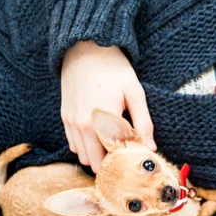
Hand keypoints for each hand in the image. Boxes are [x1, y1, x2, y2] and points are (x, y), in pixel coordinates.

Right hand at [61, 41, 155, 172]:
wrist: (85, 49)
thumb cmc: (114, 70)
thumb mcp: (135, 94)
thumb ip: (143, 123)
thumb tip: (150, 149)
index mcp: (103, 120)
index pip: (112, 158)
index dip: (124, 164)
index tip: (135, 163)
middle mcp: (82, 125)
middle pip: (95, 163)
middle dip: (110, 166)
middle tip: (126, 160)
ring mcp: (70, 122)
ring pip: (82, 156)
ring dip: (96, 157)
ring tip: (114, 148)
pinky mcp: (65, 118)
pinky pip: (74, 145)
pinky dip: (86, 148)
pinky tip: (100, 138)